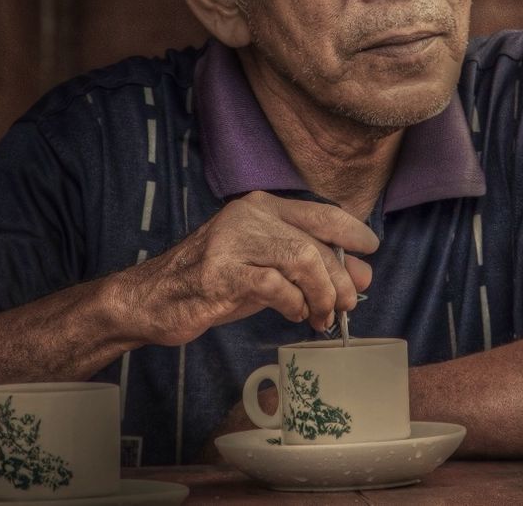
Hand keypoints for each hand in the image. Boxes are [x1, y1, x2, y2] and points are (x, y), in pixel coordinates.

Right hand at [113, 191, 376, 343]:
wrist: (152, 299)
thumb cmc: (214, 282)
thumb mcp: (267, 269)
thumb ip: (309, 268)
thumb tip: (361, 276)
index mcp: (261, 206)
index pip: (320, 212)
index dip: (351, 231)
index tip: (370, 250)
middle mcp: (248, 215)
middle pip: (315, 242)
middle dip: (340, 278)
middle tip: (348, 305)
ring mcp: (232, 242)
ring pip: (301, 258)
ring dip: (322, 294)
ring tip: (323, 316)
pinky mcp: (220, 273)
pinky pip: (274, 285)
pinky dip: (294, 303)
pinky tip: (295, 315)